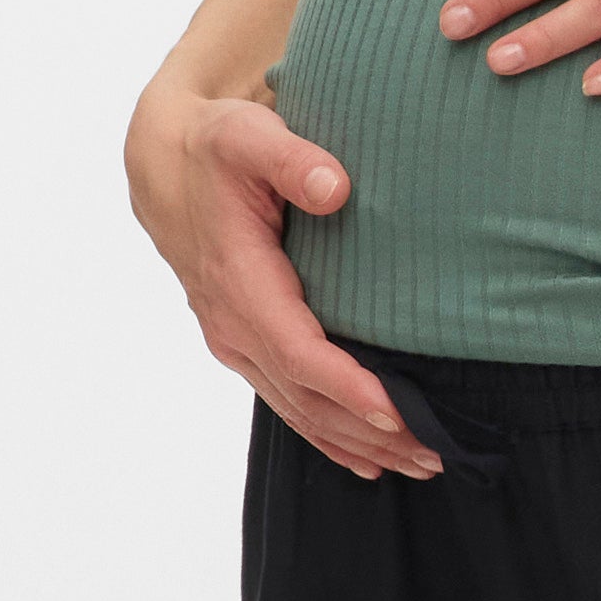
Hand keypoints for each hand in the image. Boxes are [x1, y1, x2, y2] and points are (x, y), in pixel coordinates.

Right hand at [123, 77, 434, 479]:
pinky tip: (370, 459)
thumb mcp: (247, 136)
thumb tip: (336, 187)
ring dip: (359, 442)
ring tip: (421, 464)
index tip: (396, 411)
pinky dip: (330, 435)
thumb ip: (291, 158)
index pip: (299, 351)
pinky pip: (289, 402)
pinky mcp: (244, 345)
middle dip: (370, 431)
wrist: (165, 167)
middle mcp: (232, 325)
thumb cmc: (215, 148)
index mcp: (238, 282)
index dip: (348, 387)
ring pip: (300, 410)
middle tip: (435, 453)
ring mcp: (235, 342)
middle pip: (306, 398)